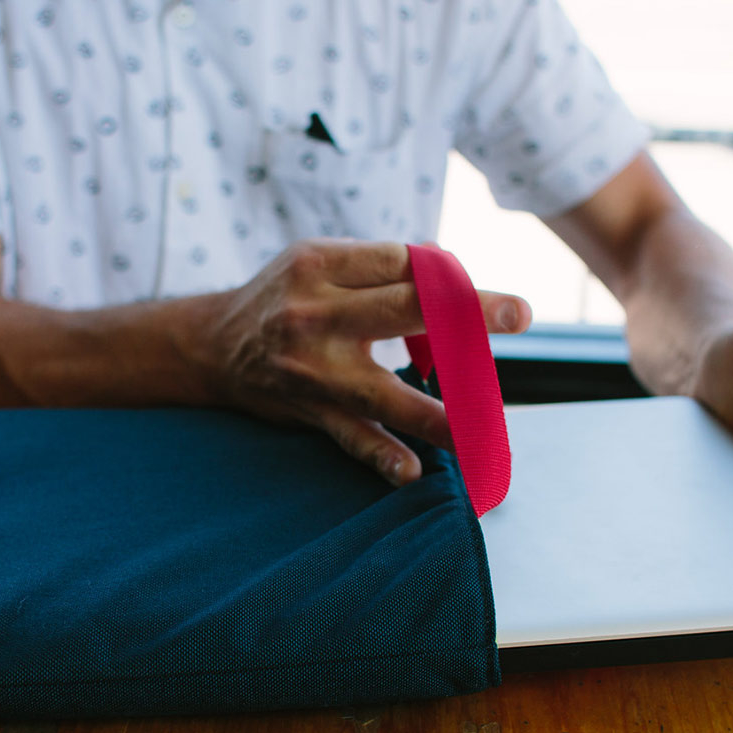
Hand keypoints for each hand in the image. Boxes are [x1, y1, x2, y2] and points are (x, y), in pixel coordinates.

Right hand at [197, 239, 530, 484]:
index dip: (453, 275)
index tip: (495, 294)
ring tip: (480, 430)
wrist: (212, 346)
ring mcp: (311, 368)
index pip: (402, 263)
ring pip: (383, 391)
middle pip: (402, 308)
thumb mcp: (318, 261)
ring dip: (436, 413)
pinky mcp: (309, 409)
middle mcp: (314, 313)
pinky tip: (410, 471)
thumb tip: (452, 272)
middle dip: (465, 313)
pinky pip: (350, 437)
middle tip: (519, 314)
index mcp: (320, 264)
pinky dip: (381, 456)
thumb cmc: (282, 296)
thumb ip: (379, 266)